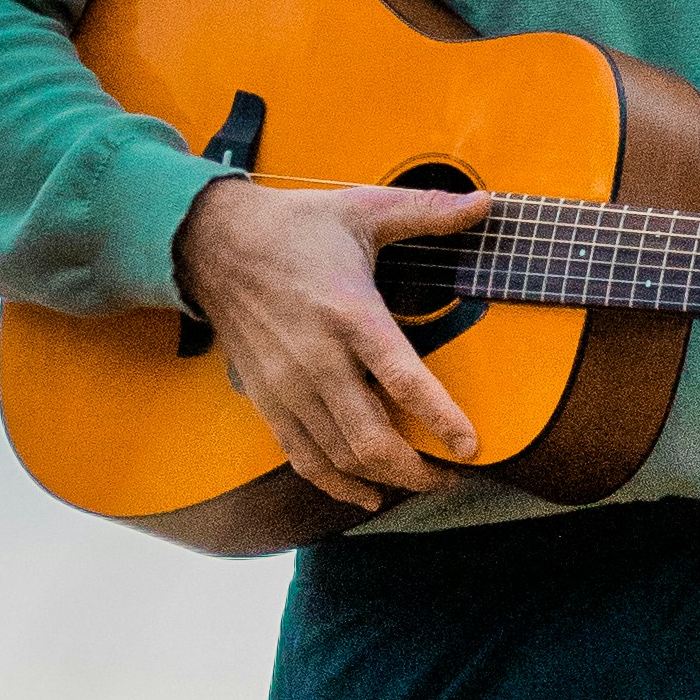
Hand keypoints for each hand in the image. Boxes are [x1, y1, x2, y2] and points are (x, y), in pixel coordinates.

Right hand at [176, 175, 488, 509]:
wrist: (213, 244)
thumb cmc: (295, 226)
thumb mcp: (362, 208)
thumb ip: (427, 212)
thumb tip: (486, 203)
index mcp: (350, 312)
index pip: (402, 379)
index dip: (441, 419)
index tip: (473, 448)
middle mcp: (318, 359)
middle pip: (372, 439)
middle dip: (420, 471)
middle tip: (455, 476)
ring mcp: (289, 386)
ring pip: (342, 458)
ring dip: (387, 481)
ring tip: (424, 483)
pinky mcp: (268, 401)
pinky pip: (304, 459)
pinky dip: (338, 485)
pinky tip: (368, 495)